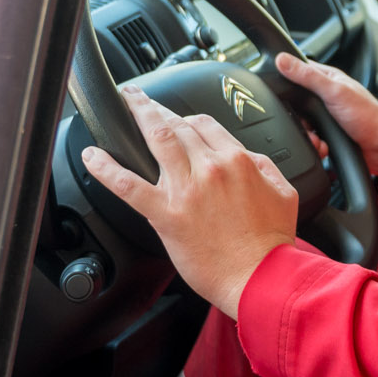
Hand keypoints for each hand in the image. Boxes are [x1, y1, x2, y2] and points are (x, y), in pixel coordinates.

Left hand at [80, 88, 296, 319]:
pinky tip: (92, 156)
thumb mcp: (284, 192)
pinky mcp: (166, 214)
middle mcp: (210, 168)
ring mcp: (186, 189)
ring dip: (139, 114)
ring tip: (125, 103)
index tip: (178, 117)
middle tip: (141, 99)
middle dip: (157, 106)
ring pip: (156, 138)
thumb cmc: (271, 243)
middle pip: (178, 124)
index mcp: (238, 160)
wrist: (260, 277)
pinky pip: (128, 185)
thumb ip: (267, 167)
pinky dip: (106, 168)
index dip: (187, 117)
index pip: (206, 124)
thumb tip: (249, 157)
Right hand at [275, 52, 377, 174]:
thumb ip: (308, 76)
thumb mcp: (334, 91)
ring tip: (317, 139)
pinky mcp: (329, 134)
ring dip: (308, 135)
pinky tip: (322, 147)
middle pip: (297, 103)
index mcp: (328, 79)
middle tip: (307, 124)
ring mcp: (328, 116)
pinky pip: (312, 139)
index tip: (280, 91)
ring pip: (303, 124)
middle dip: (298, 118)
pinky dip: (315, 146)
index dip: (286, 78)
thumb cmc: (367, 116)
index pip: (299, 71)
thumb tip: (283, 60)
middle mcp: (327, 96)